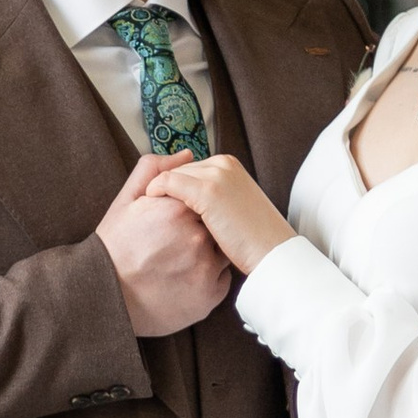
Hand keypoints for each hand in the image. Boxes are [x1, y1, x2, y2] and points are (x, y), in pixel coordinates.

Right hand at [96, 150, 231, 335]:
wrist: (105, 296)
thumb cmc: (113, 248)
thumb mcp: (126, 201)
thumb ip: (154, 171)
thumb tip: (185, 154)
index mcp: (177, 209)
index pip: (201, 199)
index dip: (188, 210)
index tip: (171, 224)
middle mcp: (196, 236)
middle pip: (213, 224)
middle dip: (198, 230)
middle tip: (171, 246)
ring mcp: (205, 267)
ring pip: (221, 250)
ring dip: (206, 253)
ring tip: (176, 263)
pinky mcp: (210, 293)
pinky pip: (221, 278)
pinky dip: (207, 277)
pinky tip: (182, 279)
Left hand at [146, 152, 293, 274]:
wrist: (272, 252)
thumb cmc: (252, 239)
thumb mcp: (233, 209)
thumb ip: (214, 198)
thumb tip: (189, 202)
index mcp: (229, 166)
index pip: (188, 168)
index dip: (172, 186)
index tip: (157, 203)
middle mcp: (222, 164)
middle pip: (178, 170)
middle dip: (162, 187)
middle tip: (147, 207)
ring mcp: (216, 175)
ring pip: (170, 174)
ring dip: (156, 191)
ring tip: (146, 211)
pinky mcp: (207, 191)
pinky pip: (168, 183)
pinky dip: (155, 193)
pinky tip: (150, 211)